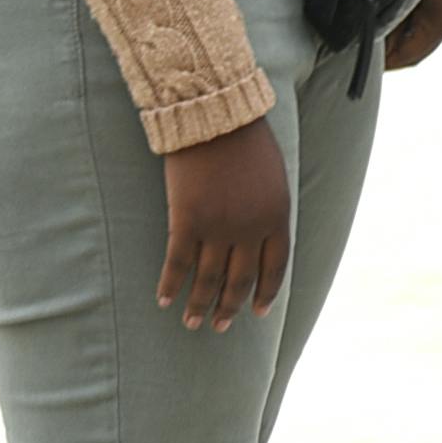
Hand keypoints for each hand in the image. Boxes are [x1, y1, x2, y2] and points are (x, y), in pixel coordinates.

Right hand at [157, 119, 290, 331]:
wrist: (215, 114)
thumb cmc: (245, 139)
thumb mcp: (273, 177)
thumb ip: (268, 210)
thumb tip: (260, 238)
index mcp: (277, 217)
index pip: (275, 268)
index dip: (265, 293)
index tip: (258, 313)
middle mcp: (250, 229)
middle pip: (239, 280)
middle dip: (229, 307)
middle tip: (220, 327)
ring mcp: (218, 227)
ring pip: (208, 279)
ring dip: (199, 304)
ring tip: (191, 322)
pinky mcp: (186, 220)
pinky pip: (178, 262)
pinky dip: (170, 284)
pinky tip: (164, 299)